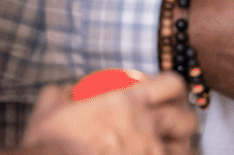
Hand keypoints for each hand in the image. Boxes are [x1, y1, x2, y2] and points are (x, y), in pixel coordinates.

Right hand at [20, 72, 197, 154]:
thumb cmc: (48, 145)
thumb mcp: (47, 112)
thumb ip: (61, 94)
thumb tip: (68, 89)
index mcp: (126, 102)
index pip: (172, 84)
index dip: (175, 89)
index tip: (169, 95)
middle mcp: (145, 126)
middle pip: (186, 119)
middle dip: (183, 121)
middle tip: (173, 125)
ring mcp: (149, 152)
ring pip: (184, 148)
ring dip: (179, 146)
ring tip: (169, 147)